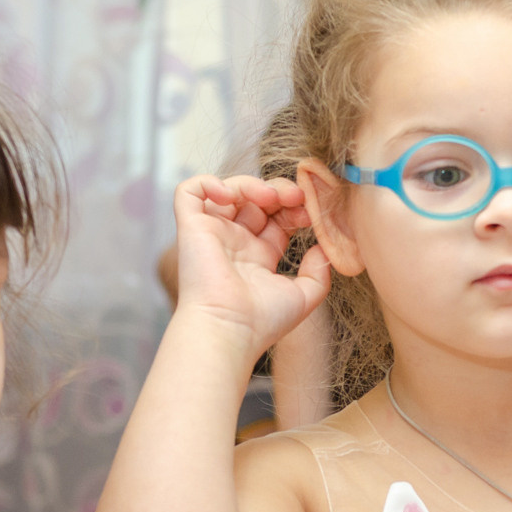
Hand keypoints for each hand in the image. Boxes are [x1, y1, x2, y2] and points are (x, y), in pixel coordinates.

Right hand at [172, 174, 329, 355]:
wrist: (230, 329)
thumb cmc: (263, 321)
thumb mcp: (304, 297)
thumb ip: (318, 272)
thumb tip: (322, 248)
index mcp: (259, 257)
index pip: (277, 218)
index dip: (295, 207)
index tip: (312, 211)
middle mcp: (235, 243)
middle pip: (256, 200)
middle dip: (279, 191)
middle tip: (297, 197)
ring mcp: (213, 234)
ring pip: (229, 190)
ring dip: (252, 184)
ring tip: (271, 196)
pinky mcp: (191, 227)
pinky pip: (189, 191)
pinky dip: (209, 182)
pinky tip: (230, 196)